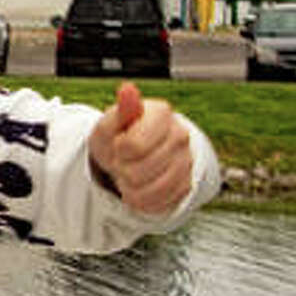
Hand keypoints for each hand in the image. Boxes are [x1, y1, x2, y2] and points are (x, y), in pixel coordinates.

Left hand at [88, 82, 192, 215]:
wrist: (131, 154)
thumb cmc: (118, 135)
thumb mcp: (109, 123)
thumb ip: (120, 111)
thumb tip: (128, 90)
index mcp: (161, 113)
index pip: (133, 146)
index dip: (118, 151)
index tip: (118, 144)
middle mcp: (180, 135)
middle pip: (137, 172)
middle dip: (122, 170)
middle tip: (123, 161)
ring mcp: (186, 161)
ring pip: (149, 191)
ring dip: (129, 187)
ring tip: (129, 174)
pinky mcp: (186, 185)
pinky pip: (158, 204)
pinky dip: (141, 200)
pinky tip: (139, 187)